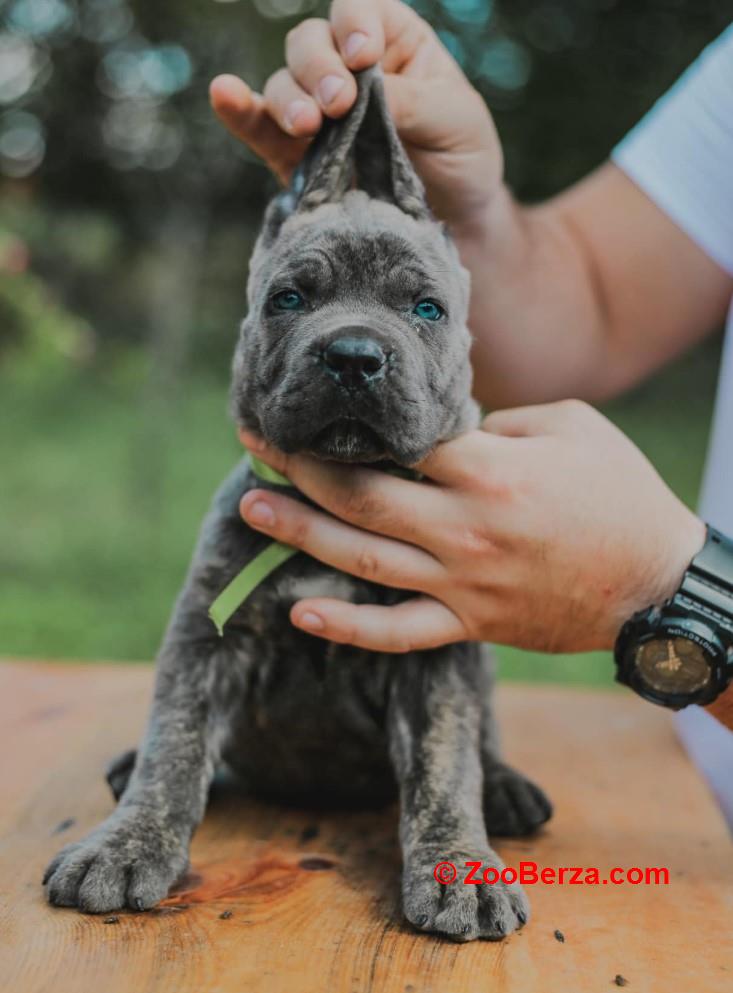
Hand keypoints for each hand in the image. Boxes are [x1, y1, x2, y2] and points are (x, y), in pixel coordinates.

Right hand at [209, 0, 501, 225]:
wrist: (454, 222)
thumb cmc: (462, 157)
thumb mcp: (454, 120)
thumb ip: (408, 102)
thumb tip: (357, 92)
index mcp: (391, 43)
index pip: (358, 11)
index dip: (353, 25)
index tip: (366, 57)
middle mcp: (347, 70)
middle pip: (310, 44)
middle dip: (319, 68)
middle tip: (338, 103)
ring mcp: (318, 114)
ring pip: (284, 85)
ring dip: (289, 99)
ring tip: (308, 125)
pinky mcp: (297, 158)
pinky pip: (261, 131)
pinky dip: (241, 114)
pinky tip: (224, 95)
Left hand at [239, 401, 705, 653]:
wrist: (656, 584)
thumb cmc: (620, 493)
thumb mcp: (570, 428)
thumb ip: (499, 421)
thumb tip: (443, 426)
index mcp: (491, 470)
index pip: (399, 440)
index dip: (345, 422)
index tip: (306, 409)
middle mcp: (466, 528)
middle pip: (362, 496)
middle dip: (299, 469)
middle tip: (253, 445)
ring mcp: (464, 581)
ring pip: (364, 559)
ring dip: (302, 534)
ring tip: (251, 510)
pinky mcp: (470, 622)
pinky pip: (398, 631)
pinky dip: (347, 626)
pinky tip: (301, 610)